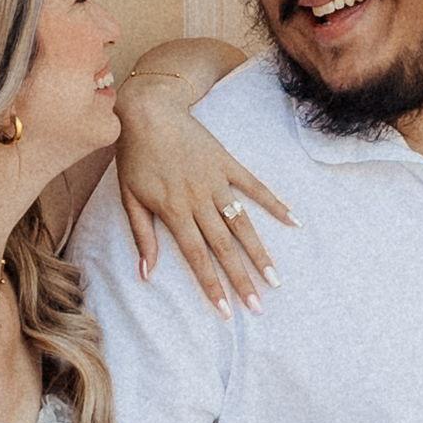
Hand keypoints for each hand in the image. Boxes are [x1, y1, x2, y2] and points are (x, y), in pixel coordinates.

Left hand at [112, 74, 290, 309]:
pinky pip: (255, 186)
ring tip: (276, 278)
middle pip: (224, 247)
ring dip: (259, 252)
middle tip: (258, 307)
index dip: (211, 286)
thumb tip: (146, 273)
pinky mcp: (228, 164)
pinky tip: (292, 221)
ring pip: (242, 223)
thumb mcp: (129, 197)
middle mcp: (199, 200)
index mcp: (174, 211)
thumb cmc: (134, 156)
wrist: (149, 110)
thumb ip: (142, 235)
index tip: (226, 311)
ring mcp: (217, 181)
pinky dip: (274, 203)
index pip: (196, 257)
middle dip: (241, 279)